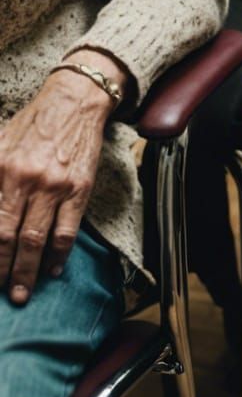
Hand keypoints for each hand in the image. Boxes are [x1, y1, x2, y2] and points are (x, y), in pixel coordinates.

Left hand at [0, 59, 116, 302]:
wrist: (75, 101)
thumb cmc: (31, 125)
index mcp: (1, 171)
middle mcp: (24, 181)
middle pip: (7, 239)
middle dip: (1, 272)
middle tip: (1, 294)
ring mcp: (54, 186)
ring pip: (36, 241)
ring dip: (27, 272)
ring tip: (21, 293)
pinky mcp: (79, 187)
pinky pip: (67, 230)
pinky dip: (59, 254)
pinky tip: (53, 270)